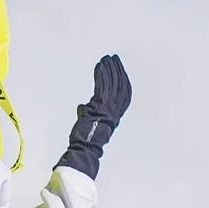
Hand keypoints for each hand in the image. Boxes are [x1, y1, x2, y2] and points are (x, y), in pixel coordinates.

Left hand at [58, 55, 131, 180]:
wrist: (84, 148)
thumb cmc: (86, 139)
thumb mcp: (90, 123)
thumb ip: (89, 112)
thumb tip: (83, 108)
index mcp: (116, 115)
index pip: (125, 93)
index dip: (124, 79)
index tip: (120, 69)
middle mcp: (115, 111)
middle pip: (120, 85)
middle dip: (117, 70)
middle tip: (113, 59)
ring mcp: (108, 108)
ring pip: (112, 83)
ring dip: (109, 69)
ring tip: (106, 60)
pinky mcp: (99, 105)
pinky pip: (102, 86)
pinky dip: (101, 75)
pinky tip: (99, 67)